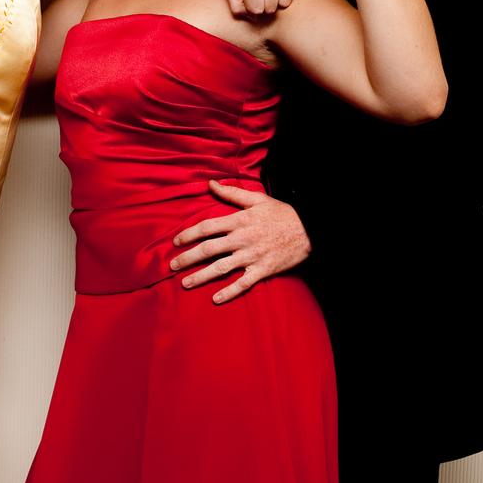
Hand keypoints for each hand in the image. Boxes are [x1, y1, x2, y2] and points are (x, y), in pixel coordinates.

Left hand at [171, 180, 310, 303]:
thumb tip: (210, 183)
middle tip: (172, 265)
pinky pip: (243, 283)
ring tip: (185, 283)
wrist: (310, 230)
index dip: (189, 234)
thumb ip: (232, 193)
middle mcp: (242, 239)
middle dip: (188, 258)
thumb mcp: (257, 199)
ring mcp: (252, 257)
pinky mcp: (263, 270)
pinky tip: (215, 298)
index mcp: (239, 221)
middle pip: (209, 250)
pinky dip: (229, 292)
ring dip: (201, 277)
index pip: (207, 227)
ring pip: (221, 268)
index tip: (176, 242)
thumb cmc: (282, 214)